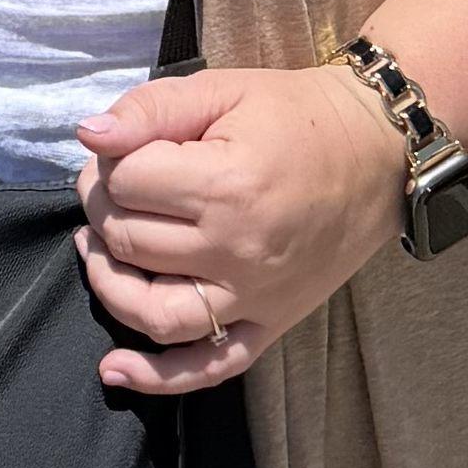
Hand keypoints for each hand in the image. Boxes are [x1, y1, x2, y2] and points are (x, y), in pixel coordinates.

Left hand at [67, 61, 413, 396]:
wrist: (378, 153)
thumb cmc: (295, 116)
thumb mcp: (222, 89)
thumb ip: (151, 109)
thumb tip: (89, 136)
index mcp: (226, 185)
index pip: (127, 184)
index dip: (109, 163)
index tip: (119, 150)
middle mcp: (238, 251)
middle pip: (130, 244)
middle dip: (101, 212)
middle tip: (109, 186)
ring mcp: (256, 297)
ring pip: (154, 314)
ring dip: (109, 285)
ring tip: (97, 251)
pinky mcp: (271, 324)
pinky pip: (209, 368)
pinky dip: (157, 378)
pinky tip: (114, 369)